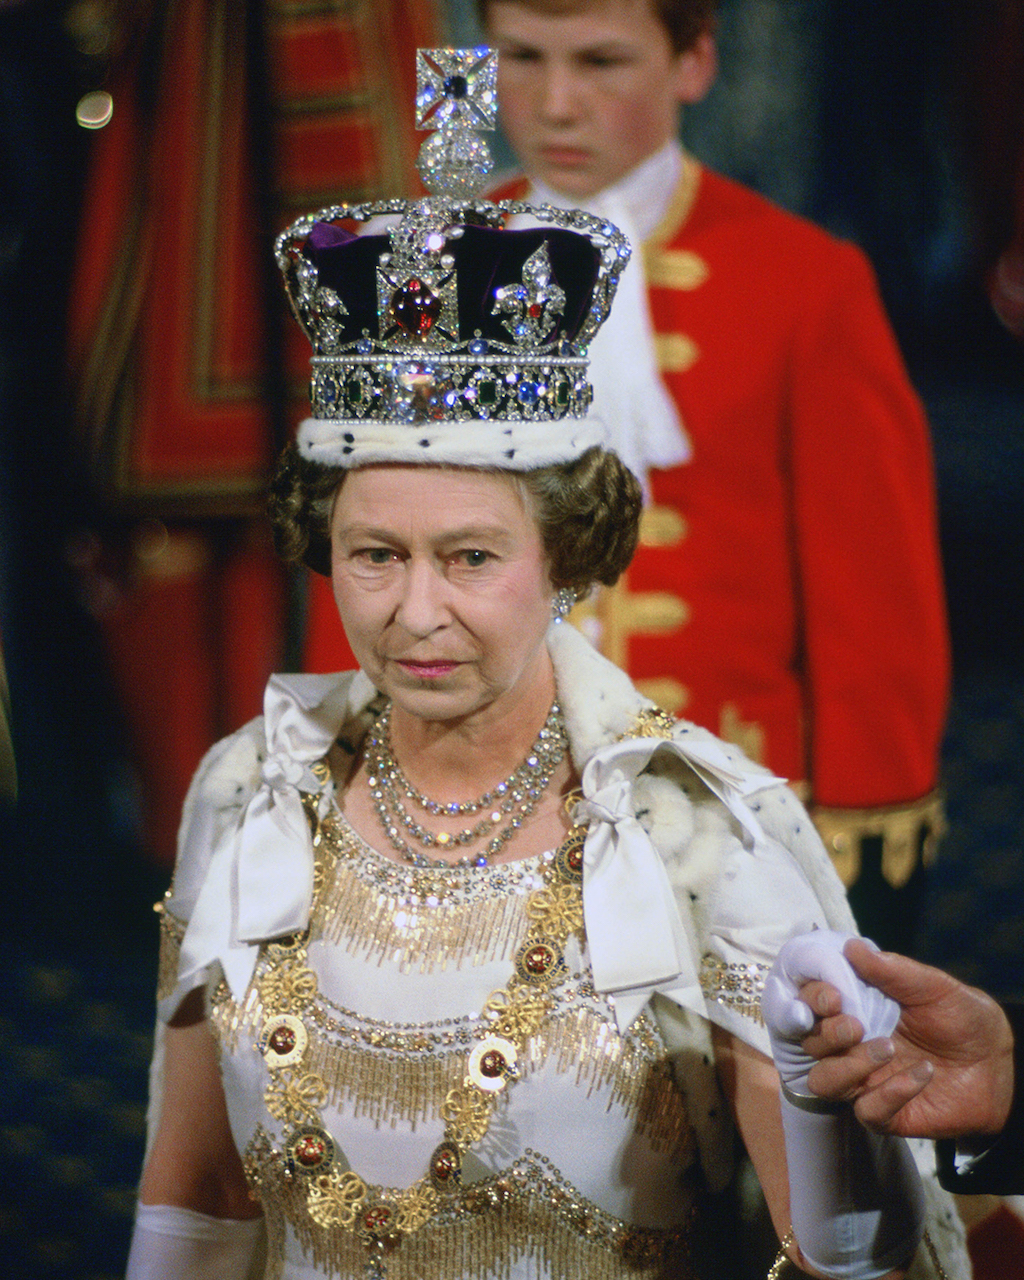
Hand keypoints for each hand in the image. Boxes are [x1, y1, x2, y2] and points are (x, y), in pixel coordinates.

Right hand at [800, 939, 1014, 1139]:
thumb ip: (893, 970)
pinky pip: (867, 1110)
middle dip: (827, 1034)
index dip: (811, 1000)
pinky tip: (922, 1074)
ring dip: (848, 1066)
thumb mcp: (932, 986)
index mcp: (855, 1009)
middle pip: (810, 1044)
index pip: (810, 1004)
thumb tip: (852, 947)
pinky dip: (890, 1093)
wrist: (998, 1062)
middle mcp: (852, 1045)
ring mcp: (866, 1080)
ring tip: (887, 1049)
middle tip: (856, 1025)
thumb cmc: (962, 1017)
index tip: (833, 997)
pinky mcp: (887, 1113)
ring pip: (824, 1082)